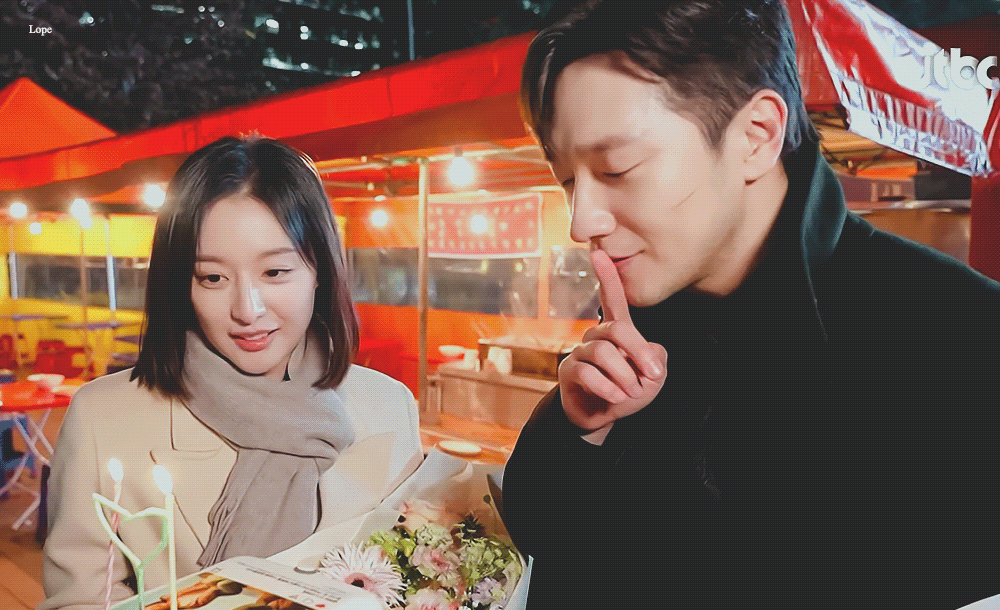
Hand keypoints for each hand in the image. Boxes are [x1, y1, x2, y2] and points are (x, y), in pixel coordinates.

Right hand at [559, 249, 667, 432]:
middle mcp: (595, 336)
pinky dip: (608, 388)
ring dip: (624, 377)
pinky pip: (588, 373)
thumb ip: (656, 358)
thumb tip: (647, 350)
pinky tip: (616, 398)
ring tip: (630, 393)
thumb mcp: (653, 376)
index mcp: (616, 330)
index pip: (612, 299)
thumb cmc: (628, 392)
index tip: (598, 253)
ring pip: (604, 353)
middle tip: (651, 375)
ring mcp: (579, 352)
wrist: (603, 419)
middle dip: (638, 351)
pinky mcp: (568, 371)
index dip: (606, 277)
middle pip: (617, 329)